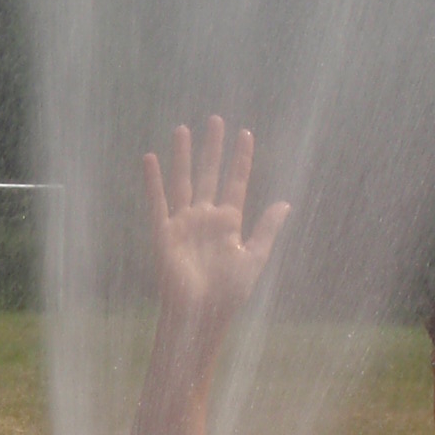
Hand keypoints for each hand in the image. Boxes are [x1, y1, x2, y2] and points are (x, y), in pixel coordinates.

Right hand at [144, 116, 290, 330]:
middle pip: (209, 174)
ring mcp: (183, 223)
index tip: (245, 134)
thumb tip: (285, 203)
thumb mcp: (254, 258)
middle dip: (213, 148)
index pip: (236, 182)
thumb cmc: (229, 293)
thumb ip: (266, 229)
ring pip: (183, 182)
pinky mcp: (164, 233)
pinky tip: (150, 159)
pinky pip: (158, 202)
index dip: (241, 159)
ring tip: (182, 129)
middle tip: (215, 120)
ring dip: (183, 157)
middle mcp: (205, 217)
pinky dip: (153, 182)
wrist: (202, 314)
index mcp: (228, 222)